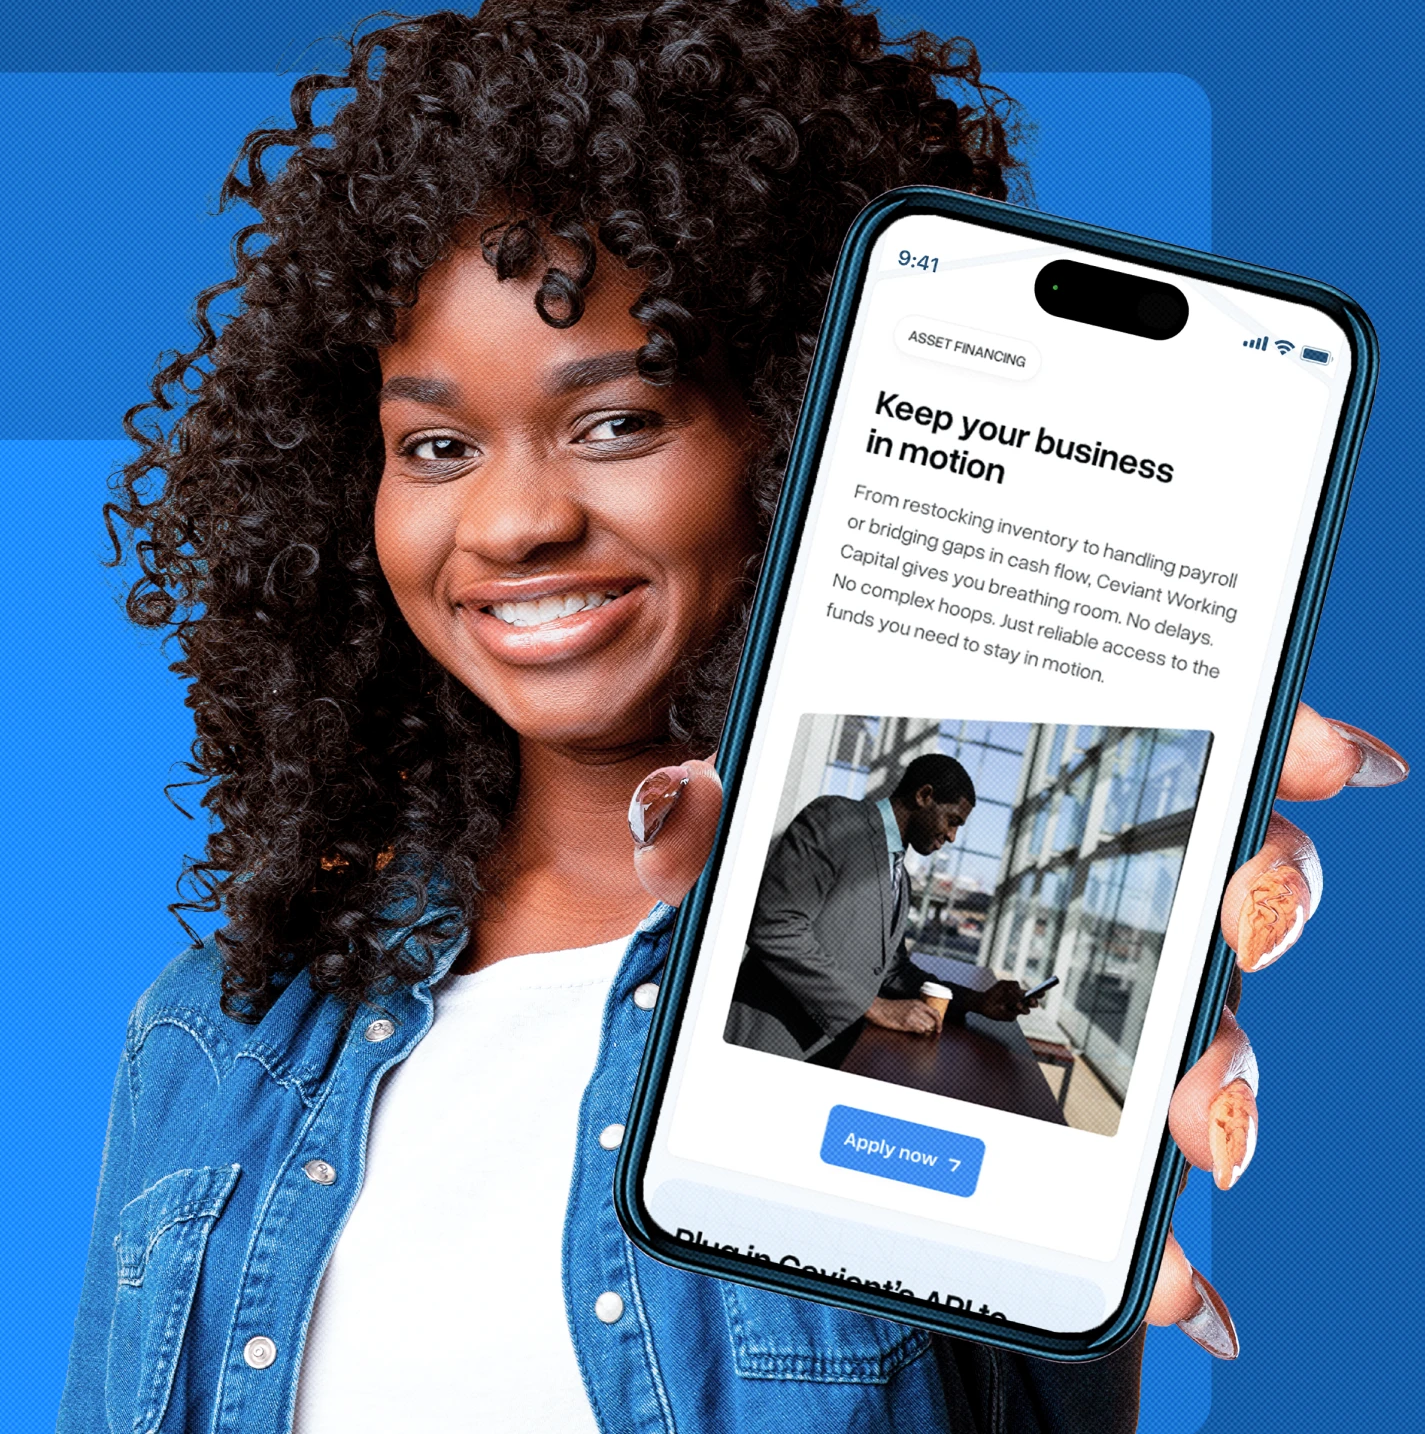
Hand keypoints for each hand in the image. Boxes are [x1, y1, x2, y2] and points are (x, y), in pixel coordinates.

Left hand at [629, 706, 1407, 1359]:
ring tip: (1195, 1123)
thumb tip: (673, 807)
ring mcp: (1101, 1034)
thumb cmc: (778, 950)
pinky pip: (1147, 1194)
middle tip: (1243, 915)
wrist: (777, 1080)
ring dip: (1228, 1074)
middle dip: (1266, 895)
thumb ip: (712, 833)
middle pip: (1233, 888)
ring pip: (1212, 1036)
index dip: (1274, 744)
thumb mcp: (738, 886)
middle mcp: (1094, 923)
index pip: (1184, 757)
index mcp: (1034, 830)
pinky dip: (1171, 1247)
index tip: (1325, 752)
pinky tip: (1178, 1289)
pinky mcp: (1081, 1148)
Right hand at [865, 995, 942, 1034]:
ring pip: (927, 1027)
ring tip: (916, 1029)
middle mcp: (917, 1009)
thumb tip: (927, 1020)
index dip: (939, 1022)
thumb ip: (918, 1010)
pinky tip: (912, 1030)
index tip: (939, 1028)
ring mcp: (912, 1016)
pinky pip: (919, 1030)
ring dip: (924, 1031)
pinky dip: (918, 1032)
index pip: (935, 1013)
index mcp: (918, 1003)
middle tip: (924, 1030)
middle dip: (930, 1028)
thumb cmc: (891, 1008)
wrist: (880, 1009)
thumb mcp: (907, 1004)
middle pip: (932, 1022)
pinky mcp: (907, 1023)